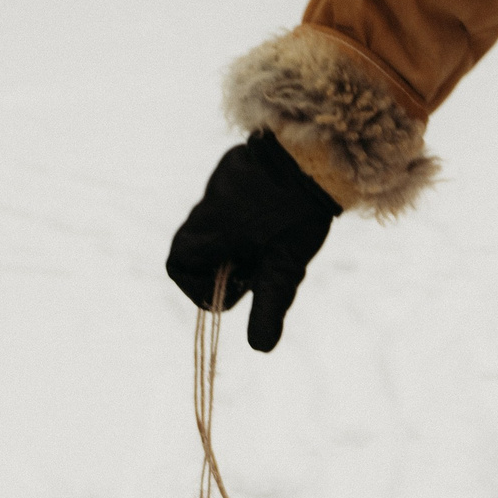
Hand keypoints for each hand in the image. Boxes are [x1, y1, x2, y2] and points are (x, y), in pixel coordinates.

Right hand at [166, 132, 339, 351]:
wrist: (318, 150)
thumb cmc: (297, 212)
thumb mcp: (285, 267)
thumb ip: (269, 307)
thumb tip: (261, 348)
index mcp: (210, 229)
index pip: (178, 265)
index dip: (200, 288)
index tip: (235, 289)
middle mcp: (209, 205)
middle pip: (198, 249)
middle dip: (223, 269)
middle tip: (257, 269)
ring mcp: (223, 184)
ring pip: (218, 228)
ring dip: (238, 245)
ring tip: (271, 243)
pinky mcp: (240, 169)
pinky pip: (233, 205)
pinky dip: (248, 221)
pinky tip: (277, 218)